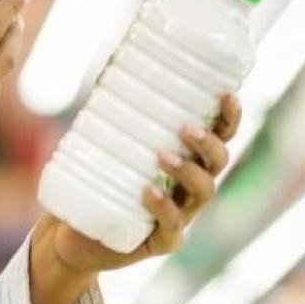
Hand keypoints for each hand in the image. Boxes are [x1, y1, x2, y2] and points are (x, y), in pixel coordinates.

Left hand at [33, 94, 243, 275]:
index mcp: (189, 159)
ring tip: (163, 155)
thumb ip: (114, 109)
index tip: (225, 95)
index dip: (230, 118)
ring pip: (203, 192)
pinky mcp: (162, 241)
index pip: (220, 136)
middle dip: (209, 144)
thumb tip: (113, 62)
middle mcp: (191, 187)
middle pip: (219, 163)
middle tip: (187, 128)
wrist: (74, 234)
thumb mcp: (105, 142)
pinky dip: (163, 206)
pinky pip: (172, 225)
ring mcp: (181, 216)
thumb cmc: (96, 180)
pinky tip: (148, 191)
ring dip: (188, 170)